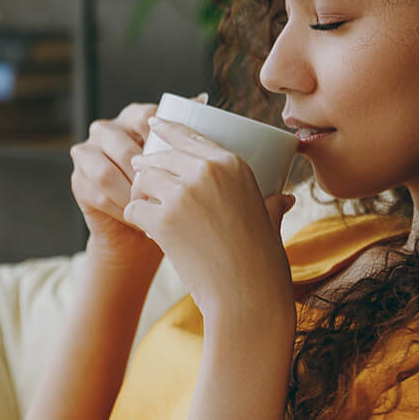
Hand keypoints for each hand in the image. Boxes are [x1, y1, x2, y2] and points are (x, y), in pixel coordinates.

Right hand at [68, 100, 189, 268]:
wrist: (141, 225)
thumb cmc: (164, 186)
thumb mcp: (177, 157)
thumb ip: (185, 129)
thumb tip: (203, 98)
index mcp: (131, 117)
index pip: (145, 117)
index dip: (161, 139)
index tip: (178, 163)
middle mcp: (105, 130)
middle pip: (122, 147)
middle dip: (145, 175)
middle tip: (166, 195)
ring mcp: (86, 154)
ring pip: (106, 173)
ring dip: (130, 193)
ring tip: (151, 208)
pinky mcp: (78, 181)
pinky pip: (97, 194)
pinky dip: (120, 208)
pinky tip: (138, 218)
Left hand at [124, 116, 296, 327]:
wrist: (246, 295)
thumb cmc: (262, 261)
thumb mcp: (270, 220)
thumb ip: (272, 203)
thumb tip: (284, 199)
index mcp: (233, 164)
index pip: (190, 135)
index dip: (166, 128)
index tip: (152, 124)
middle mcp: (207, 171)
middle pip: (161, 155)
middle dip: (147, 164)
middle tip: (140, 174)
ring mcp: (182, 194)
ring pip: (143, 179)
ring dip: (140, 193)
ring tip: (144, 205)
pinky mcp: (163, 219)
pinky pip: (135, 208)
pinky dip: (136, 218)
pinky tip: (146, 229)